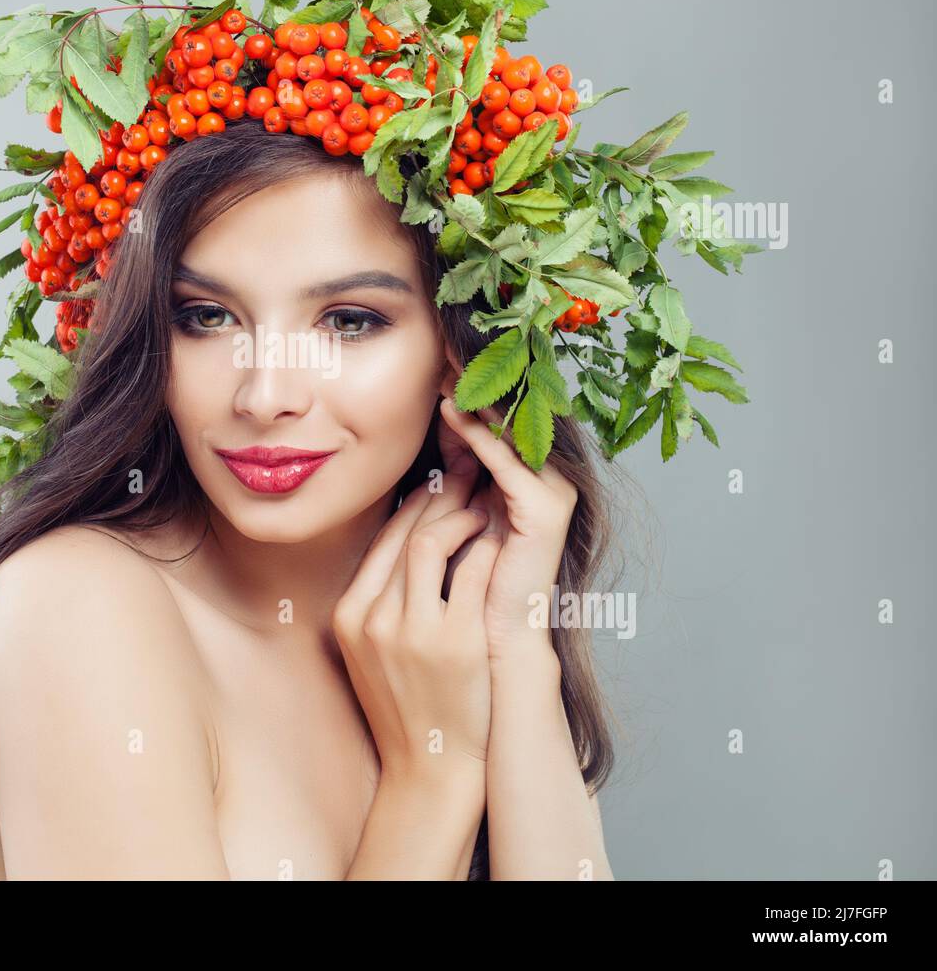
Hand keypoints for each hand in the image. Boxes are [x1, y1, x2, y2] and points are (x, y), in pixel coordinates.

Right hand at [331, 462, 501, 782]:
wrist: (430, 770)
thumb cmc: (409, 705)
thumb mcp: (374, 649)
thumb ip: (383, 596)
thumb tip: (411, 535)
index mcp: (351, 614)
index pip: (384, 538)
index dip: (417, 503)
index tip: (444, 482)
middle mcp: (374, 617)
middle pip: (405, 531)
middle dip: (443, 495)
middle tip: (472, 472)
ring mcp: (413, 630)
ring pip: (432, 542)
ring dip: (463, 515)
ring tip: (487, 504)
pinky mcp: (456, 642)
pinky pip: (473, 574)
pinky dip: (488, 548)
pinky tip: (504, 539)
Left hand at [435, 382, 579, 651]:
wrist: (493, 638)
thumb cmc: (469, 580)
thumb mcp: (457, 508)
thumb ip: (453, 470)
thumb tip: (436, 421)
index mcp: (530, 480)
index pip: (498, 425)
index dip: (469, 393)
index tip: (437, 360)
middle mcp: (548, 481)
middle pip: (509, 422)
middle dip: (476, 386)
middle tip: (443, 350)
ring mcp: (552, 493)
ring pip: (509, 435)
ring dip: (475, 400)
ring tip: (444, 369)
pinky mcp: (545, 509)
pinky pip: (506, 463)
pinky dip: (478, 436)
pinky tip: (452, 412)